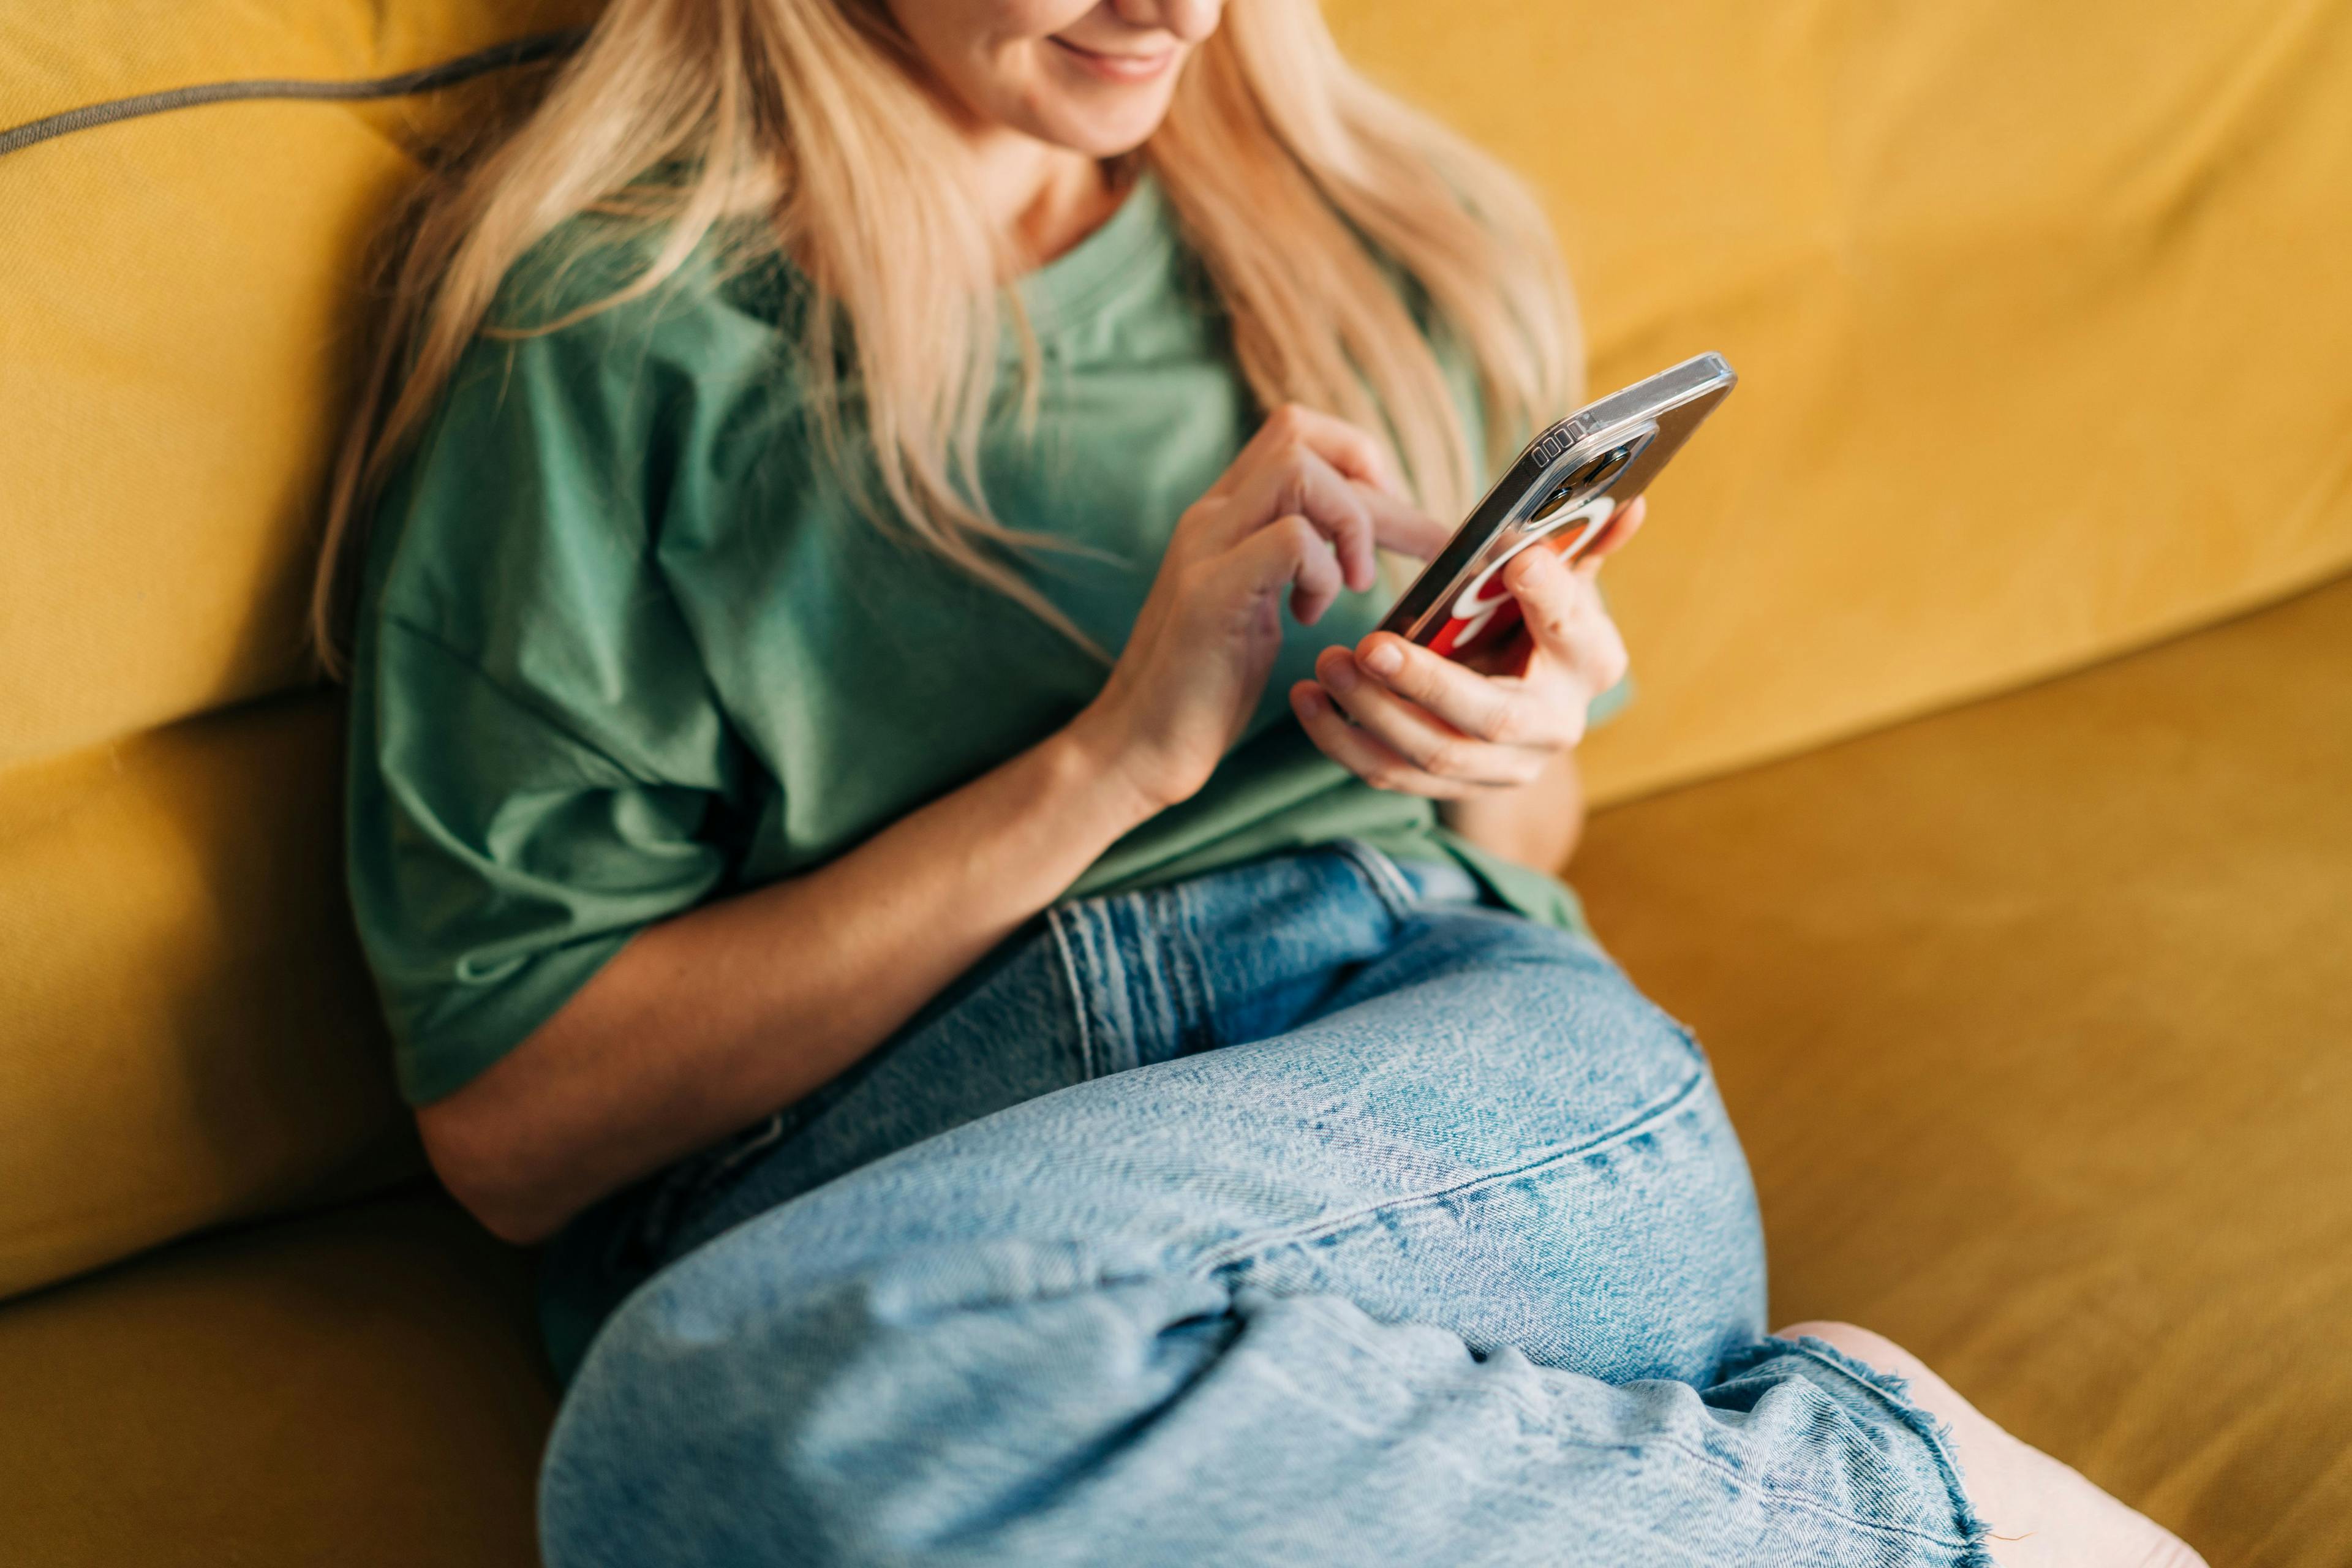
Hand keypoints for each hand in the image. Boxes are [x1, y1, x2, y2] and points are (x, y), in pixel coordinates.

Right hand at [1069, 405, 1449, 813]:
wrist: (1139, 745)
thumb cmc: (1206, 687)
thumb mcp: (1259, 605)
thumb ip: (1291, 560)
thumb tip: (1365, 538)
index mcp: (1225, 514)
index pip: (1297, 431)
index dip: (1359, 461)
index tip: (1391, 520)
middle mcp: (1210, 516)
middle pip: (1300, 431)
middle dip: (1374, 484)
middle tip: (1409, 549)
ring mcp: (1205, 549)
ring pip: (1298, 469)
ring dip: (1351, 523)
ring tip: (1356, 584)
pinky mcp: (1209, 594)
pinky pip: (1290, 539)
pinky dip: (1324, 572)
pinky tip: (1309, 615)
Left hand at [1289, 496, 1643, 797]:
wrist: (1525, 703)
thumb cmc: (1536, 622)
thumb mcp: (1564, 581)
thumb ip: (1583, 542)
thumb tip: (1630, 500)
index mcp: (1591, 663)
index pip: (1575, 630)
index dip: (1549, 597)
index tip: (1514, 560)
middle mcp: (1555, 726)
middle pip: (1490, 716)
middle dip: (1426, 683)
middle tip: (1369, 645)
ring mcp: (1503, 768)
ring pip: (1433, 755)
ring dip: (1372, 714)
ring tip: (1326, 666)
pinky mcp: (1452, 788)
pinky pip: (1390, 775)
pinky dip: (1342, 742)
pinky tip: (1308, 701)